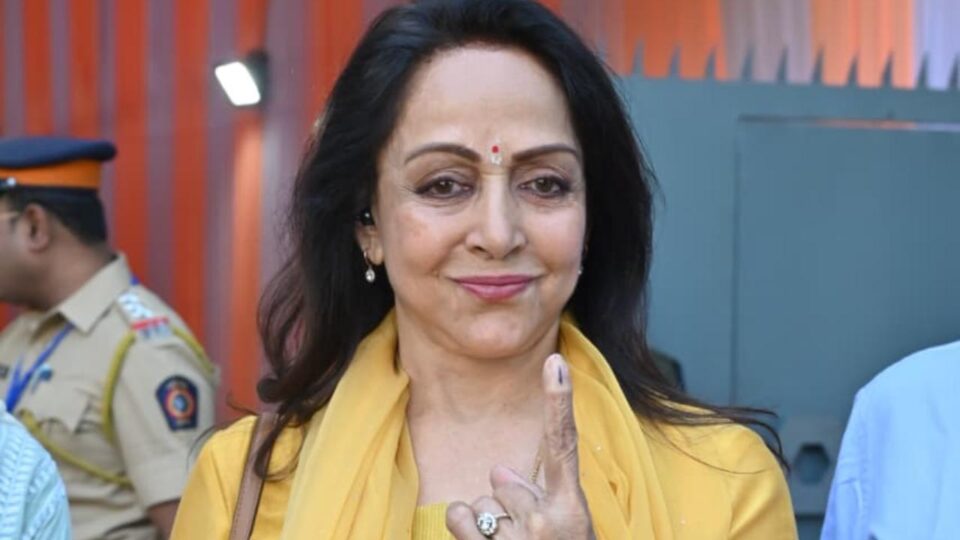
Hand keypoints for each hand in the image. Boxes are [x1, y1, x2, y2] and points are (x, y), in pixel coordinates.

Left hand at [446, 354, 595, 538]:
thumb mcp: (563, 527)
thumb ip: (538, 496)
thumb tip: (498, 471)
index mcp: (571, 509)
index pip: (563, 444)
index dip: (559, 401)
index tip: (556, 362)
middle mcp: (545, 521)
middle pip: (504, 480)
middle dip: (509, 502)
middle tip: (528, 534)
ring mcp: (517, 539)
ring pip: (481, 502)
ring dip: (489, 524)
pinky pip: (457, 516)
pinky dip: (465, 530)